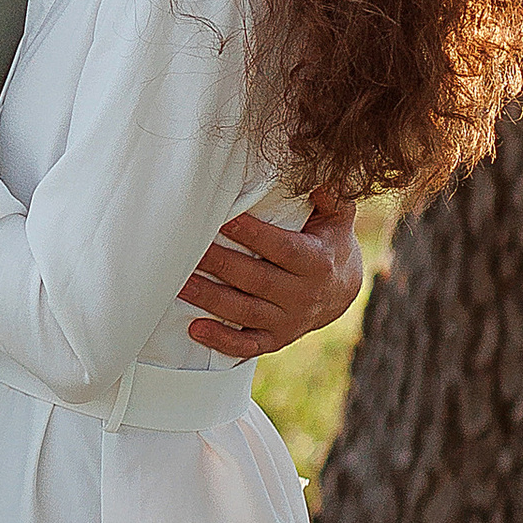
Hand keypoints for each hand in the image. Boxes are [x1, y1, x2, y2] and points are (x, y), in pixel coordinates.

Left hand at [183, 195, 362, 357]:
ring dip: (211, 300)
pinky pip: (247, 345)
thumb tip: (320, 176)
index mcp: (317, 262)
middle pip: (257, 280)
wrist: (342, 290)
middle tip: (189, 250)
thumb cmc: (328, 243)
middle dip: (220, 265)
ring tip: (181, 284)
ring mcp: (288, 321)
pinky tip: (195, 329)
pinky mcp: (275, 339)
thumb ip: (331, 195)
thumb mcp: (337, 217)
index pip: (282, 249)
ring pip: (245, 312)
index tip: (225, 219)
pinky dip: (221, 341)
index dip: (254, 235)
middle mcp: (303, 295)